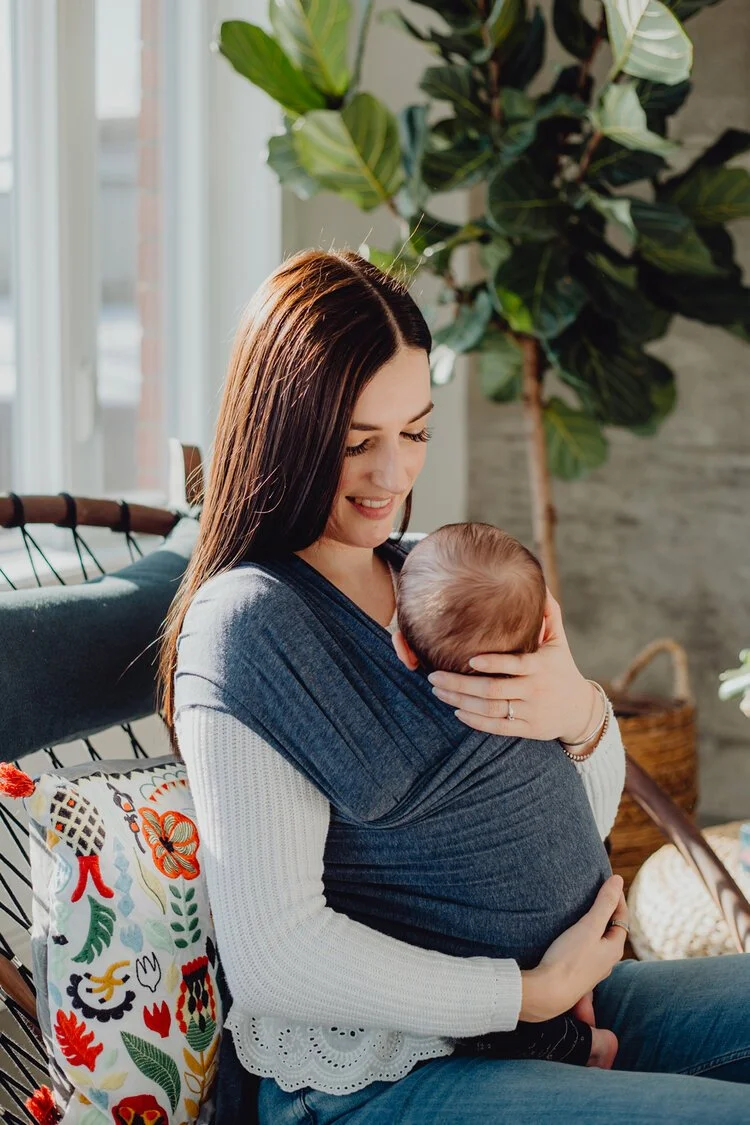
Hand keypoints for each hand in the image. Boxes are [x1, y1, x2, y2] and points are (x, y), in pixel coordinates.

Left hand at [427, 589, 598, 743]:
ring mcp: (530, 712)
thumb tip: (539, 584)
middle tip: (434, 676)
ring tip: (438, 691)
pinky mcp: (526, 729)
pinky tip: (457, 711)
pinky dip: (475, 721)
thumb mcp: (559, 640)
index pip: (515, 665)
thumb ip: (549, 613)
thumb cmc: (562, 668)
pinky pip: (497, 728)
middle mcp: (534, 690)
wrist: (581, 709)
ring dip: (460, 701)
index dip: (493, 663)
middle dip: (460, 684)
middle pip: (493, 690)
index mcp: (541, 666)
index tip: (470, 659)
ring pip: (490, 710)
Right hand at [519, 875, 627, 1021]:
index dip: (617, 899)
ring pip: (600, 943)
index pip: (622, 918)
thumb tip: (618, 881)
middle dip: (608, 912)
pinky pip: (588, 952)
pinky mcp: (578, 975)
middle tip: (599, 894)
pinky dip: (585, 939)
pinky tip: (574, 939)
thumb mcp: (589, 926)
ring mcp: (593, 970)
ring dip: (596, 927)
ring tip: (585, 914)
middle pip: (612, 931)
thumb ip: (604, 903)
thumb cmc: (569, 958)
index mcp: (614, 949)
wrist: (549, 993)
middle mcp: (607, 961)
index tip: (610, 882)